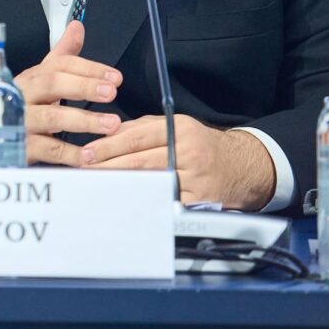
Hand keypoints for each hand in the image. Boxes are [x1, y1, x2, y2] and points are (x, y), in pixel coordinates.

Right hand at [11, 20, 122, 165]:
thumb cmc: (12, 105)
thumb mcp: (36, 79)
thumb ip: (61, 55)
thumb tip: (77, 27)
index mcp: (30, 78)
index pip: (58, 64)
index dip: (87, 68)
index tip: (114, 77)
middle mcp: (22, 95)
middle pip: (51, 84)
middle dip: (83, 86)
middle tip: (111, 92)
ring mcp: (18, 120)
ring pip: (51, 117)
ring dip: (84, 120)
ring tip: (111, 124)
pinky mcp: (18, 146)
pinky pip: (46, 149)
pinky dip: (69, 152)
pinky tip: (88, 155)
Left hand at [80, 114, 275, 210]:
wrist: (244, 166)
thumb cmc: (202, 145)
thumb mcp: (176, 127)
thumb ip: (142, 128)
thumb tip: (107, 134)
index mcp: (180, 128)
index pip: (136, 136)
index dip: (108, 145)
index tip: (87, 152)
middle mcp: (189, 150)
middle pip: (140, 159)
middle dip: (108, 165)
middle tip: (85, 170)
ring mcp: (196, 177)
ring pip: (151, 180)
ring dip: (122, 183)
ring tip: (99, 185)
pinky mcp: (201, 199)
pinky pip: (166, 200)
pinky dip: (145, 200)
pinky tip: (127, 201)